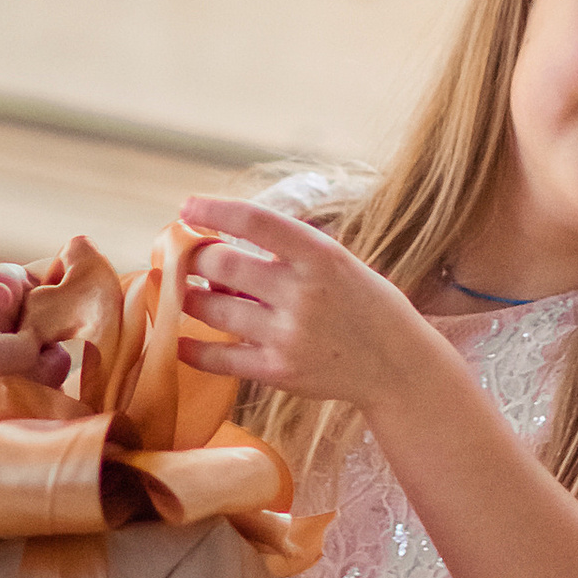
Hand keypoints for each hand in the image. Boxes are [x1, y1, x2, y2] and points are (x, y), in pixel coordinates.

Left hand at [178, 197, 426, 415]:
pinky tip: (180, 339)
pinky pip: (217, 359)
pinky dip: (191, 348)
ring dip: (189, 297)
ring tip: (185, 292)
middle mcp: (302, 292)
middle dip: (194, 258)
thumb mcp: (338, 261)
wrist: (397, 365)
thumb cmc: (364, 304)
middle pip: (220, 264)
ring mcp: (288, 334)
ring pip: (211, 309)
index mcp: (320, 255)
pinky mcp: (278, 371)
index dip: (214, 209)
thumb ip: (288, 251)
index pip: (255, 220)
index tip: (187, 206)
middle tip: (185, 257)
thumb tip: (221, 238)